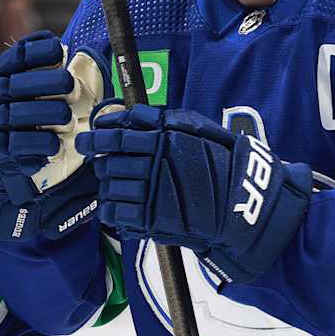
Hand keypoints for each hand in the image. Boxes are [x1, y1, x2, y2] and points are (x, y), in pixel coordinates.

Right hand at [0, 31, 107, 242]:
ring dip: (42, 114)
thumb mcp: (35, 97)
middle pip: (11, 85)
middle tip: (70, 84)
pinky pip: (12, 146)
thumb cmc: (28, 125)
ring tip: (67, 118)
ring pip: (12, 115)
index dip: (33, 51)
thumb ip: (50, 76)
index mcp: (0, 80)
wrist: (3, 168)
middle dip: (42, 81)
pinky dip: (36, 145)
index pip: (12, 59)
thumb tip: (79, 52)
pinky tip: (55, 146)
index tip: (58, 48)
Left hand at [77, 104, 311, 285]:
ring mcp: (152, 192)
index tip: (90, 138)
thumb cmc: (224, 163)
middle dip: (100, 160)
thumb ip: (163, 120)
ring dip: (106, 185)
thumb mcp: (199, 128)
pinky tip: (117, 206)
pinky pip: (116, 213)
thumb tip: (128, 115)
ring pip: (110, 186)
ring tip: (113, 185)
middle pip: (109, 160)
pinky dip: (111, 209)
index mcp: (165, 138)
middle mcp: (155, 163)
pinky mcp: (152, 219)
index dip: (99, 136)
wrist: (244, 204)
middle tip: (98, 160)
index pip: (118, 134)